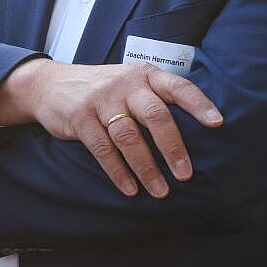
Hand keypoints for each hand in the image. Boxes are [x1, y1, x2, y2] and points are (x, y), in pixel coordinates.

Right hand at [0, 58, 223, 198]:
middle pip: (155, 116)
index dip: (199, 104)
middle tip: (185, 175)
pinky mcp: (80, 118)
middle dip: (173, 148)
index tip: (217, 123)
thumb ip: (154, 97)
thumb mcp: (128, 82)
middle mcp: (125, 85)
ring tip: (160, 191)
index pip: (178, 87)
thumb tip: (194, 130)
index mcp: (144, 75)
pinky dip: (118, 172)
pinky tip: (130, 188)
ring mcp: (101, 100)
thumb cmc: (101, 89)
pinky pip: (103, 149)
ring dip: (146, 168)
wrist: (49, 84)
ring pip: (129, 137)